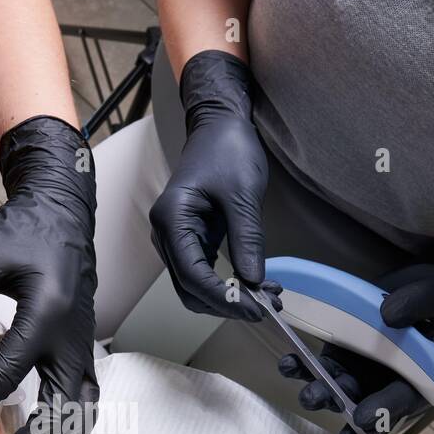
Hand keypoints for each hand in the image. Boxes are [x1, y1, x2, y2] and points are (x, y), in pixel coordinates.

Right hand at [149, 49, 269, 319]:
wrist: (219, 125)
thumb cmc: (228, 150)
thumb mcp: (243, 195)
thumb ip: (247, 240)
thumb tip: (253, 282)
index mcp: (171, 219)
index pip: (192, 275)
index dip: (223, 298)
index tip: (255, 308)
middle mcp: (165, 234)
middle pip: (189, 289)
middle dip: (226, 304)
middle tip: (266, 308)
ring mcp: (175, 239)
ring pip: (195, 287)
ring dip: (228, 299)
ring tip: (267, 299)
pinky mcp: (190, 240)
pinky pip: (204, 273)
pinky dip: (227, 285)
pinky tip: (256, 285)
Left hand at [277, 249, 433, 433]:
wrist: (405, 292)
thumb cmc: (427, 300)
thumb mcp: (432, 295)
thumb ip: (418, 304)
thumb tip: (391, 313)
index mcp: (416, 380)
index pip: (402, 400)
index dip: (384, 410)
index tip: (364, 419)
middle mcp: (383, 385)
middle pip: (366, 414)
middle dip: (349, 430)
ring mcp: (356, 375)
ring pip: (337, 395)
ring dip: (320, 397)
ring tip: (309, 395)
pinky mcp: (334, 360)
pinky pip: (315, 370)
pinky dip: (300, 369)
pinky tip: (289, 364)